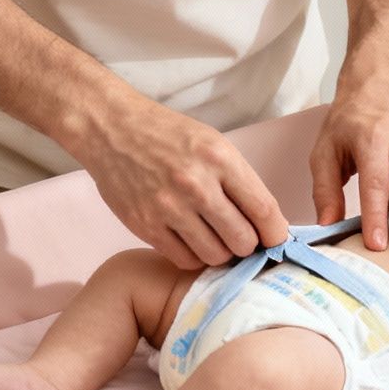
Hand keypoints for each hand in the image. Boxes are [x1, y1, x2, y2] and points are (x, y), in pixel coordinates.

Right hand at [77, 101, 289, 269]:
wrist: (111, 130)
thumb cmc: (167, 135)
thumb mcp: (212, 144)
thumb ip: (239, 181)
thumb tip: (268, 223)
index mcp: (219, 159)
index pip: (264, 210)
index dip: (276, 233)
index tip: (277, 240)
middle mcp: (196, 185)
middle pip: (243, 239)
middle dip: (249, 245)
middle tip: (243, 239)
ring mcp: (168, 208)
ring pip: (216, 255)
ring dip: (222, 253)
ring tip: (216, 239)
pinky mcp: (145, 226)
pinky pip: (185, 259)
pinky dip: (195, 256)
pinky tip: (192, 241)